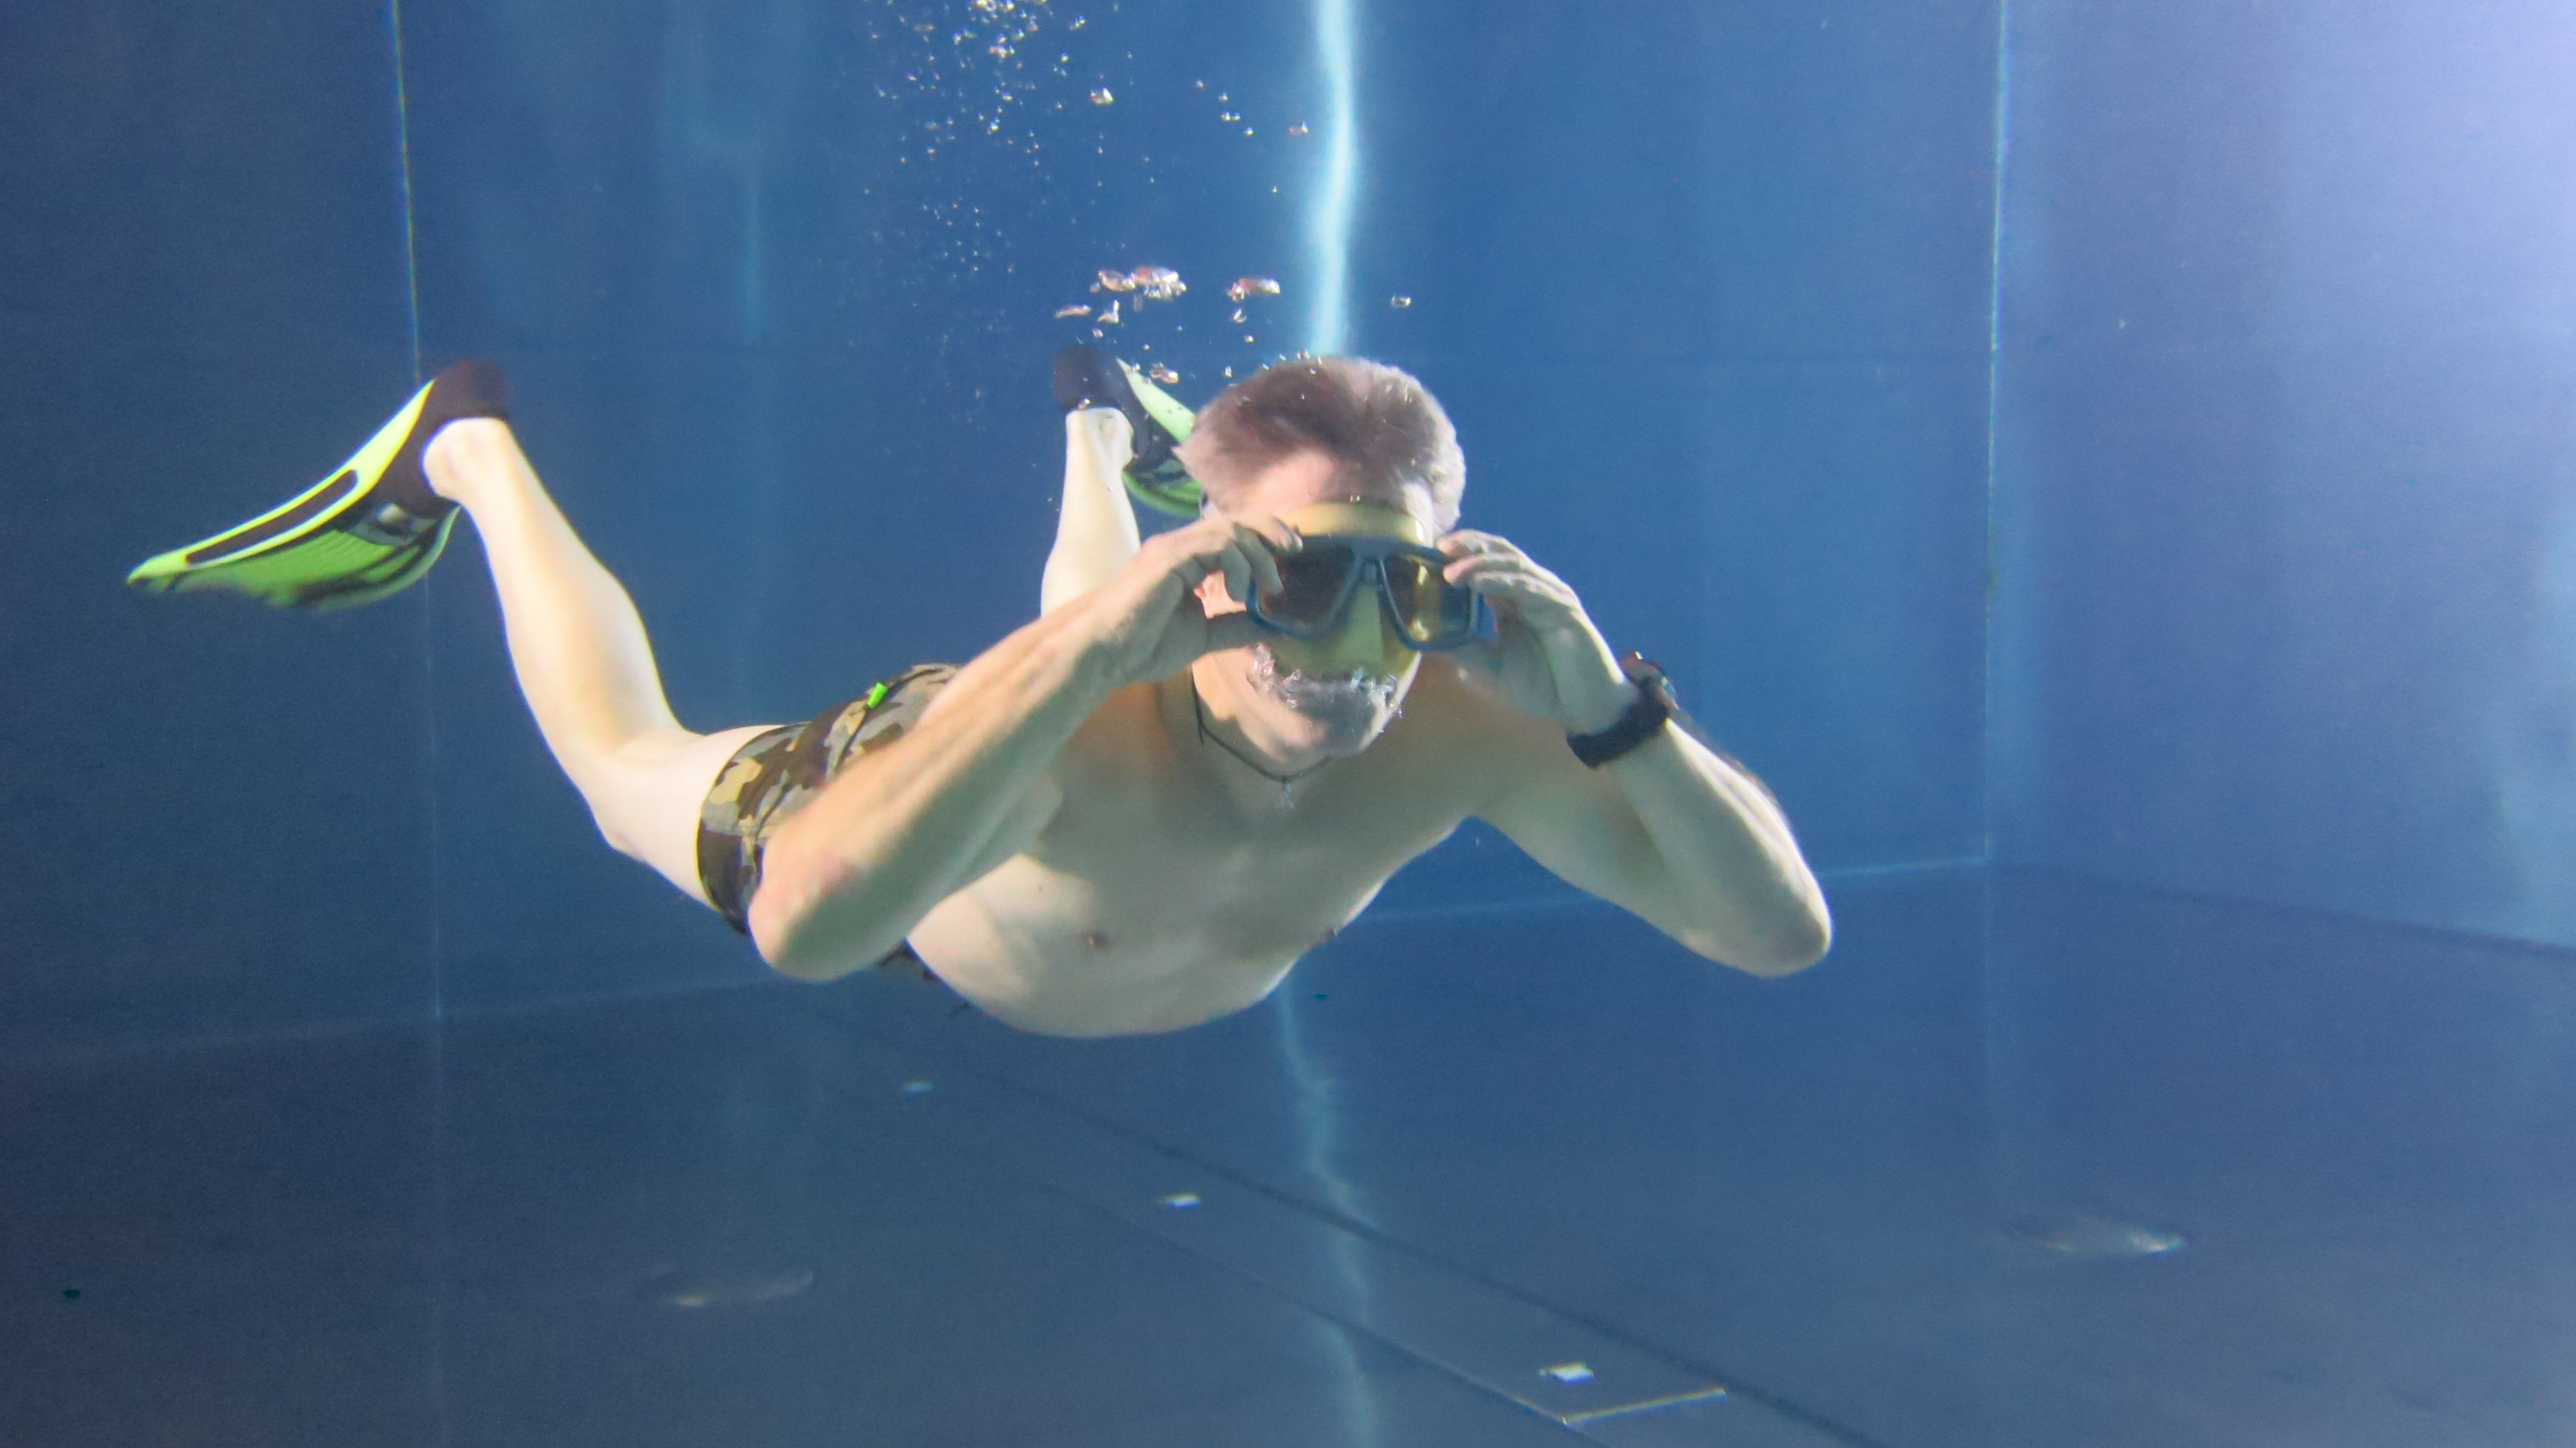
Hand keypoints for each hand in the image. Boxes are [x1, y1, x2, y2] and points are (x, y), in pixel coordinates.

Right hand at [1075, 514, 1302, 687]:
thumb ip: (1233, 625)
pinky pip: (1217, 544)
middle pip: (1235, 520)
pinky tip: (1240, 593)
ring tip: (1269, 588)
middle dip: (1270, 531)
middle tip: (1294, 549)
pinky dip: (1239, 565)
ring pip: (1231, 529)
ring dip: (1259, 555)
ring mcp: (1173, 548)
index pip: (1232, 533)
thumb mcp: (1203, 635)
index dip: (1263, 536)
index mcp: (1186, 560)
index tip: (1289, 553)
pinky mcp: (1170, 556)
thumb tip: (1269, 626)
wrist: (1106, 653)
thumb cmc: (1144, 646)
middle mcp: (1180, 546)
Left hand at [1437, 531, 1633, 731]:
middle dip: (1470, 546)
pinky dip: (1501, 581)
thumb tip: (1426, 636)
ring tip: (1451, 570)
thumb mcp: (1492, 669)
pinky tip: (1477, 582)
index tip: (1430, 555)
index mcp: (1513, 601)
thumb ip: (1464, 649)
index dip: (1460, 555)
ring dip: (1480, 564)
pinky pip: (1528, 587)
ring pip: (1513, 565)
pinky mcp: (1563, 607)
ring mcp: (1549, 595)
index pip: (1486, 564)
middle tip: (1440, 546)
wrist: (1585, 708)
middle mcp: (1532, 591)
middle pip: (1500, 553)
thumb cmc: (1543, 687)